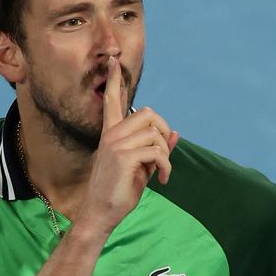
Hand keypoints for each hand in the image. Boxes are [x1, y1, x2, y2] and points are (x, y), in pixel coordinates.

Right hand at [74, 56, 179, 239]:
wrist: (100, 213)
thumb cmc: (119, 192)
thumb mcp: (141, 167)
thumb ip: (156, 149)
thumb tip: (175, 134)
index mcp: (111, 134)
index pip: (112, 100)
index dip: (114, 81)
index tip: (113, 61)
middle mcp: (112, 135)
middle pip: (148, 113)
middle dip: (163, 131)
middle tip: (163, 155)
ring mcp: (116, 144)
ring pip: (155, 134)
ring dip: (165, 155)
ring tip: (163, 172)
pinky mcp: (124, 157)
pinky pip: (156, 151)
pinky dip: (166, 166)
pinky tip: (163, 179)